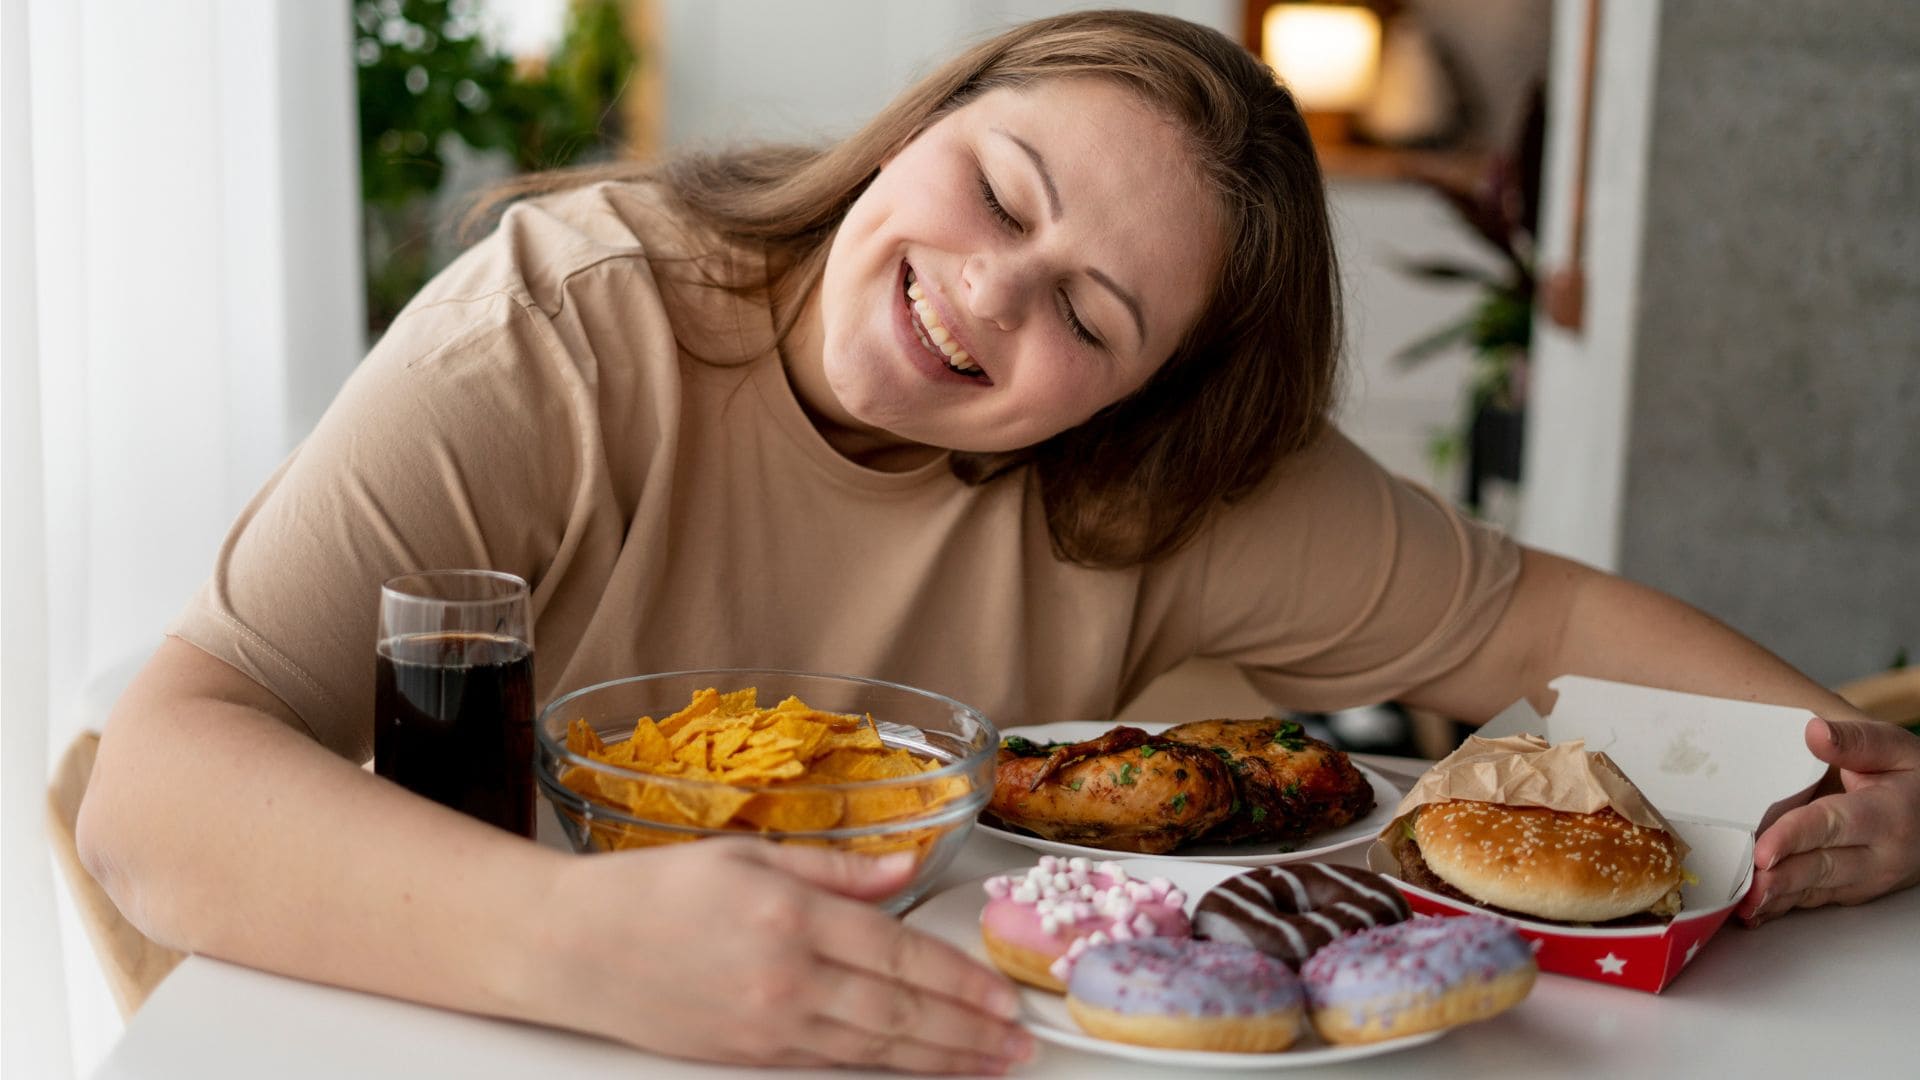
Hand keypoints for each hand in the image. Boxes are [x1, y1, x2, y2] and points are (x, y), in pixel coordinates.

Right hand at [521, 838, 1032, 1072]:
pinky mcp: (745, 1056)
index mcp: (789, 914)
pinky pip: (829, 1066)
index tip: (1002, 996)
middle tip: (1016, 1045)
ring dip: (938, 1061)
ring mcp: (765, 1026)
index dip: (960, 981)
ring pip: (872, 1050)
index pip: (900, 954)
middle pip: (899, 1013)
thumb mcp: (750, 852)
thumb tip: (910, 866)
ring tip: (985, 1065)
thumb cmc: (650, 891)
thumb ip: (840, 867)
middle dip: (967, 1032)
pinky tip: (913, 1071)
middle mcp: (783, 977)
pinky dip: (881, 1070)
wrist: (568, 947)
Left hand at [1740, 717, 1919, 925]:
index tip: (1763, 849)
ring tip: (1742, 905)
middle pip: (1820, 868)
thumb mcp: (1894, 749)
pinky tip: (1754, 912)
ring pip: (1815, 891)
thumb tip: (1814, 731)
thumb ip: (1853, 740)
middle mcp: (1878, 856)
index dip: (1794, 837)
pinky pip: (1813, 901)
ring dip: (1777, 900)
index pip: (1833, 825)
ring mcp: (1866, 879)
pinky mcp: (1852, 891)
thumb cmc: (1912, 778)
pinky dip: (1782, 907)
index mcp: (1886, 815)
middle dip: (1780, 879)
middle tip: (1744, 885)